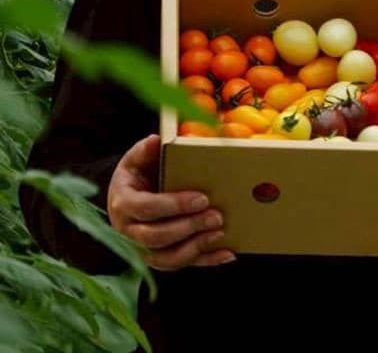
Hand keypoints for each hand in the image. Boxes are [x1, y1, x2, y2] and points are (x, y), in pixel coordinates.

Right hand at [107, 134, 234, 269]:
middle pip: (156, 237)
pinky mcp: (159, 257)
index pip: (146, 209)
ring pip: (166, 258)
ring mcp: (142, 248)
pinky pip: (181, 264)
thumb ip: (145, 150)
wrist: (127, 195)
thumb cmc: (137, 174)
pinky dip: (205, 261)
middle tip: (216, 216)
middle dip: (188, 227)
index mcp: (124, 204)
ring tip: (220, 233)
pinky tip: (227, 254)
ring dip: (196, 248)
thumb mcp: (136, 158)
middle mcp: (129, 231)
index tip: (201, 198)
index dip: (174, 205)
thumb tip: (156, 141)